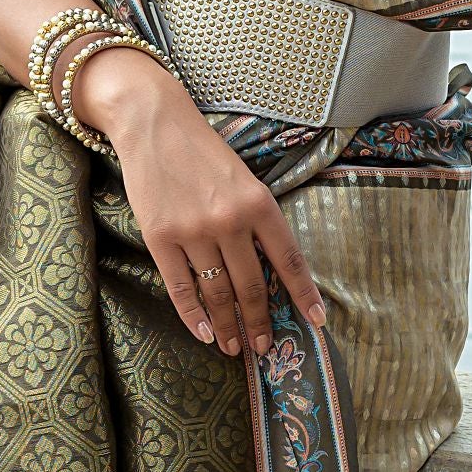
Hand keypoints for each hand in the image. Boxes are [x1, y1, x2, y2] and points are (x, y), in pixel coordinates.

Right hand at [70, 46, 325, 357]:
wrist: (154, 123)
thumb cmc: (202, 151)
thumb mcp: (243, 179)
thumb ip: (257, 219)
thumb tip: (270, 270)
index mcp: (259, 203)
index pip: (289, 259)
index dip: (304, 294)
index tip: (317, 322)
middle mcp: (230, 220)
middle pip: (251, 286)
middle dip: (259, 322)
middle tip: (264, 348)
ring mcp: (193, 231)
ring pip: (217, 292)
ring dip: (227, 326)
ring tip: (233, 347)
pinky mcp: (160, 237)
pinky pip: (180, 287)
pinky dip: (192, 315)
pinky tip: (202, 333)